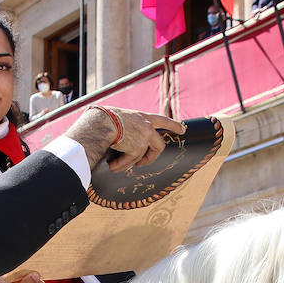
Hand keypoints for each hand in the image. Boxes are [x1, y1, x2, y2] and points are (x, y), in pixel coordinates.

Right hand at [67, 107, 185, 172]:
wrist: (101, 122)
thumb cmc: (103, 117)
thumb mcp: (118, 116)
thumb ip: (124, 125)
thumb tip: (116, 136)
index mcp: (142, 116)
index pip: (162, 120)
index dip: (173, 125)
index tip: (182, 129)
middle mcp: (147, 126)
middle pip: (159, 144)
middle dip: (153, 156)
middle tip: (144, 163)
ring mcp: (144, 138)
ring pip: (141, 156)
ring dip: (129, 163)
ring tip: (117, 166)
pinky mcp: (138, 148)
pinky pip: (130, 161)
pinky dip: (121, 165)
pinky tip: (112, 166)